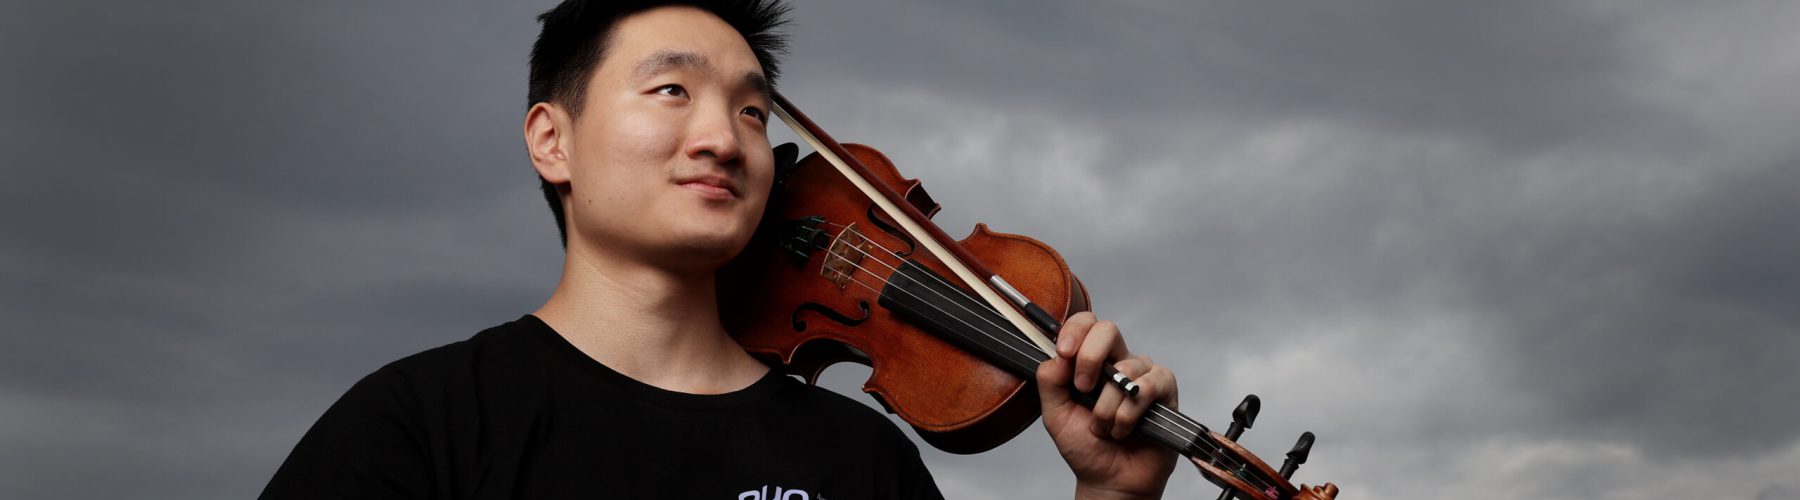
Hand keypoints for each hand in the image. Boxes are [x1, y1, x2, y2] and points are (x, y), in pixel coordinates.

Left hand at [1036, 312, 1178, 499]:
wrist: (1110, 480)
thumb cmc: (1085, 447)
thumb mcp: (1055, 414)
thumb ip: (1050, 381)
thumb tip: (1057, 355)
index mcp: (1090, 361)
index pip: (1085, 324)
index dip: (1074, 330)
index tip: (1063, 352)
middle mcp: (1117, 361)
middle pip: (1108, 329)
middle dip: (1089, 358)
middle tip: (1083, 389)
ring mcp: (1142, 374)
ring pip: (1125, 369)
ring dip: (1107, 406)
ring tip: (1103, 428)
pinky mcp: (1164, 390)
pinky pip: (1148, 387)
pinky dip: (1129, 414)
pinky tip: (1123, 430)